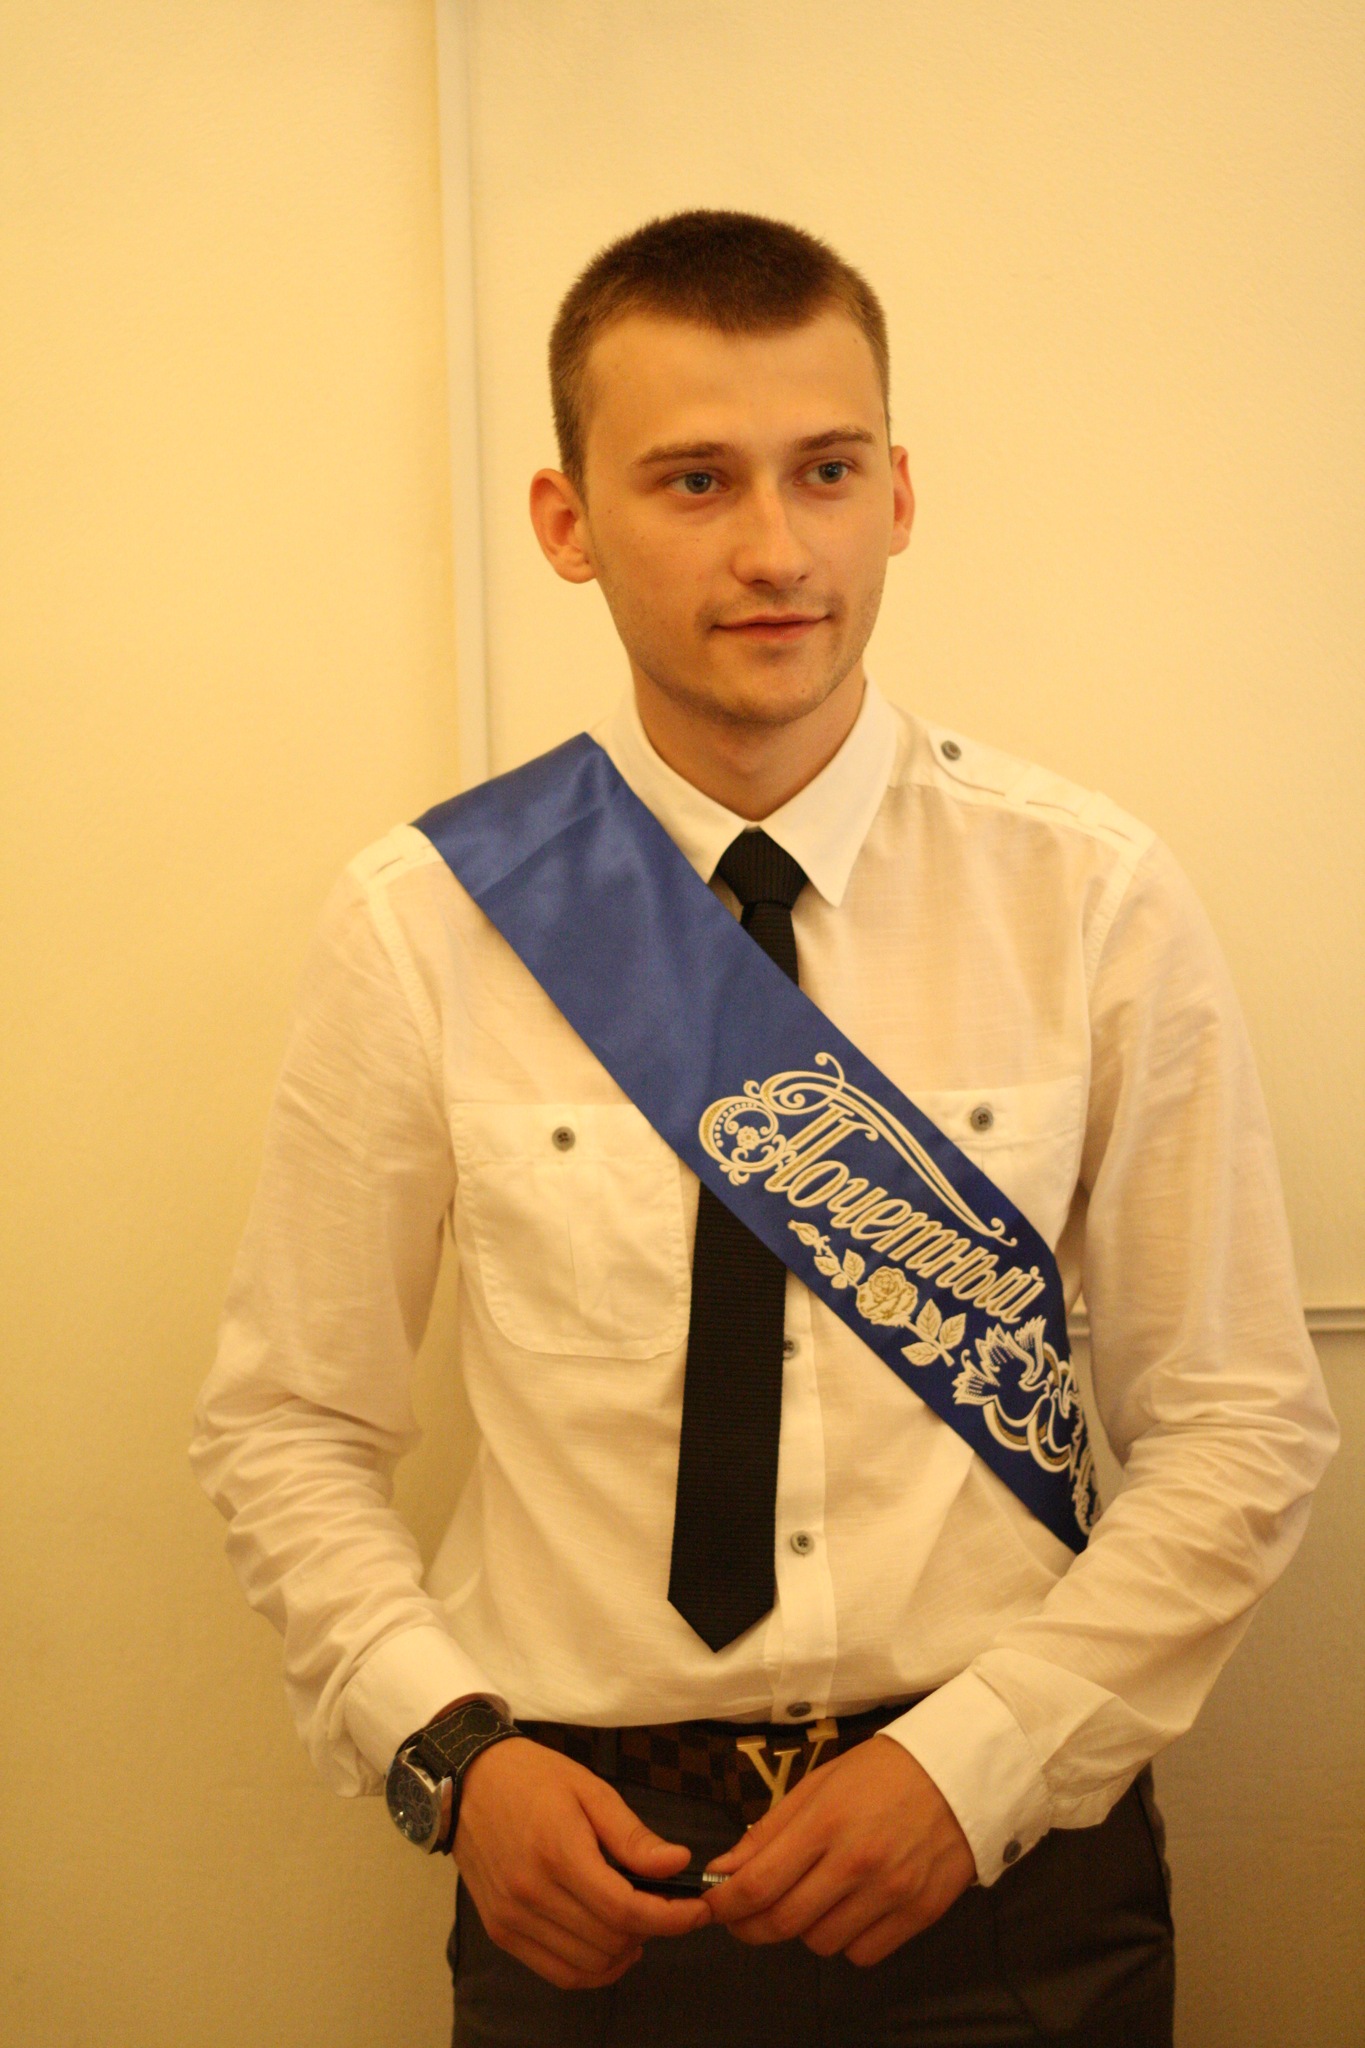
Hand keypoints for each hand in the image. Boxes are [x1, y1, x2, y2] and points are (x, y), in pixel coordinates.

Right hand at [454, 1737, 710, 1988]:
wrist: (469, 1783)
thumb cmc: (534, 1779)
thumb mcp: (590, 1790)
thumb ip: (633, 1836)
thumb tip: (678, 1864)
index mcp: (557, 1851)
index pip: (624, 1907)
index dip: (670, 1917)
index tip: (698, 1911)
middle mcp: (530, 1893)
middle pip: (610, 1939)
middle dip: (651, 1929)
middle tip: (665, 1905)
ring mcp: (512, 1918)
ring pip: (588, 1964)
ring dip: (623, 1951)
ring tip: (637, 1921)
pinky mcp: (501, 1932)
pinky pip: (558, 1973)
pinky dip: (592, 1969)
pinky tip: (609, 1944)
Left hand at [703, 1735, 975, 1965]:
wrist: (958, 1772)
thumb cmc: (881, 1773)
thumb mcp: (819, 1785)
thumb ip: (770, 1831)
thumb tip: (724, 1871)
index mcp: (826, 1822)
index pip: (758, 1884)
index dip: (725, 1905)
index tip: (714, 1905)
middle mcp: (857, 1862)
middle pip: (784, 1922)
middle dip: (752, 1925)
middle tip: (746, 1915)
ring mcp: (891, 1892)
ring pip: (821, 1943)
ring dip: (804, 1929)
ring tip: (812, 1898)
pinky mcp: (919, 1914)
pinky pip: (863, 1954)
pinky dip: (847, 1940)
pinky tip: (849, 1910)